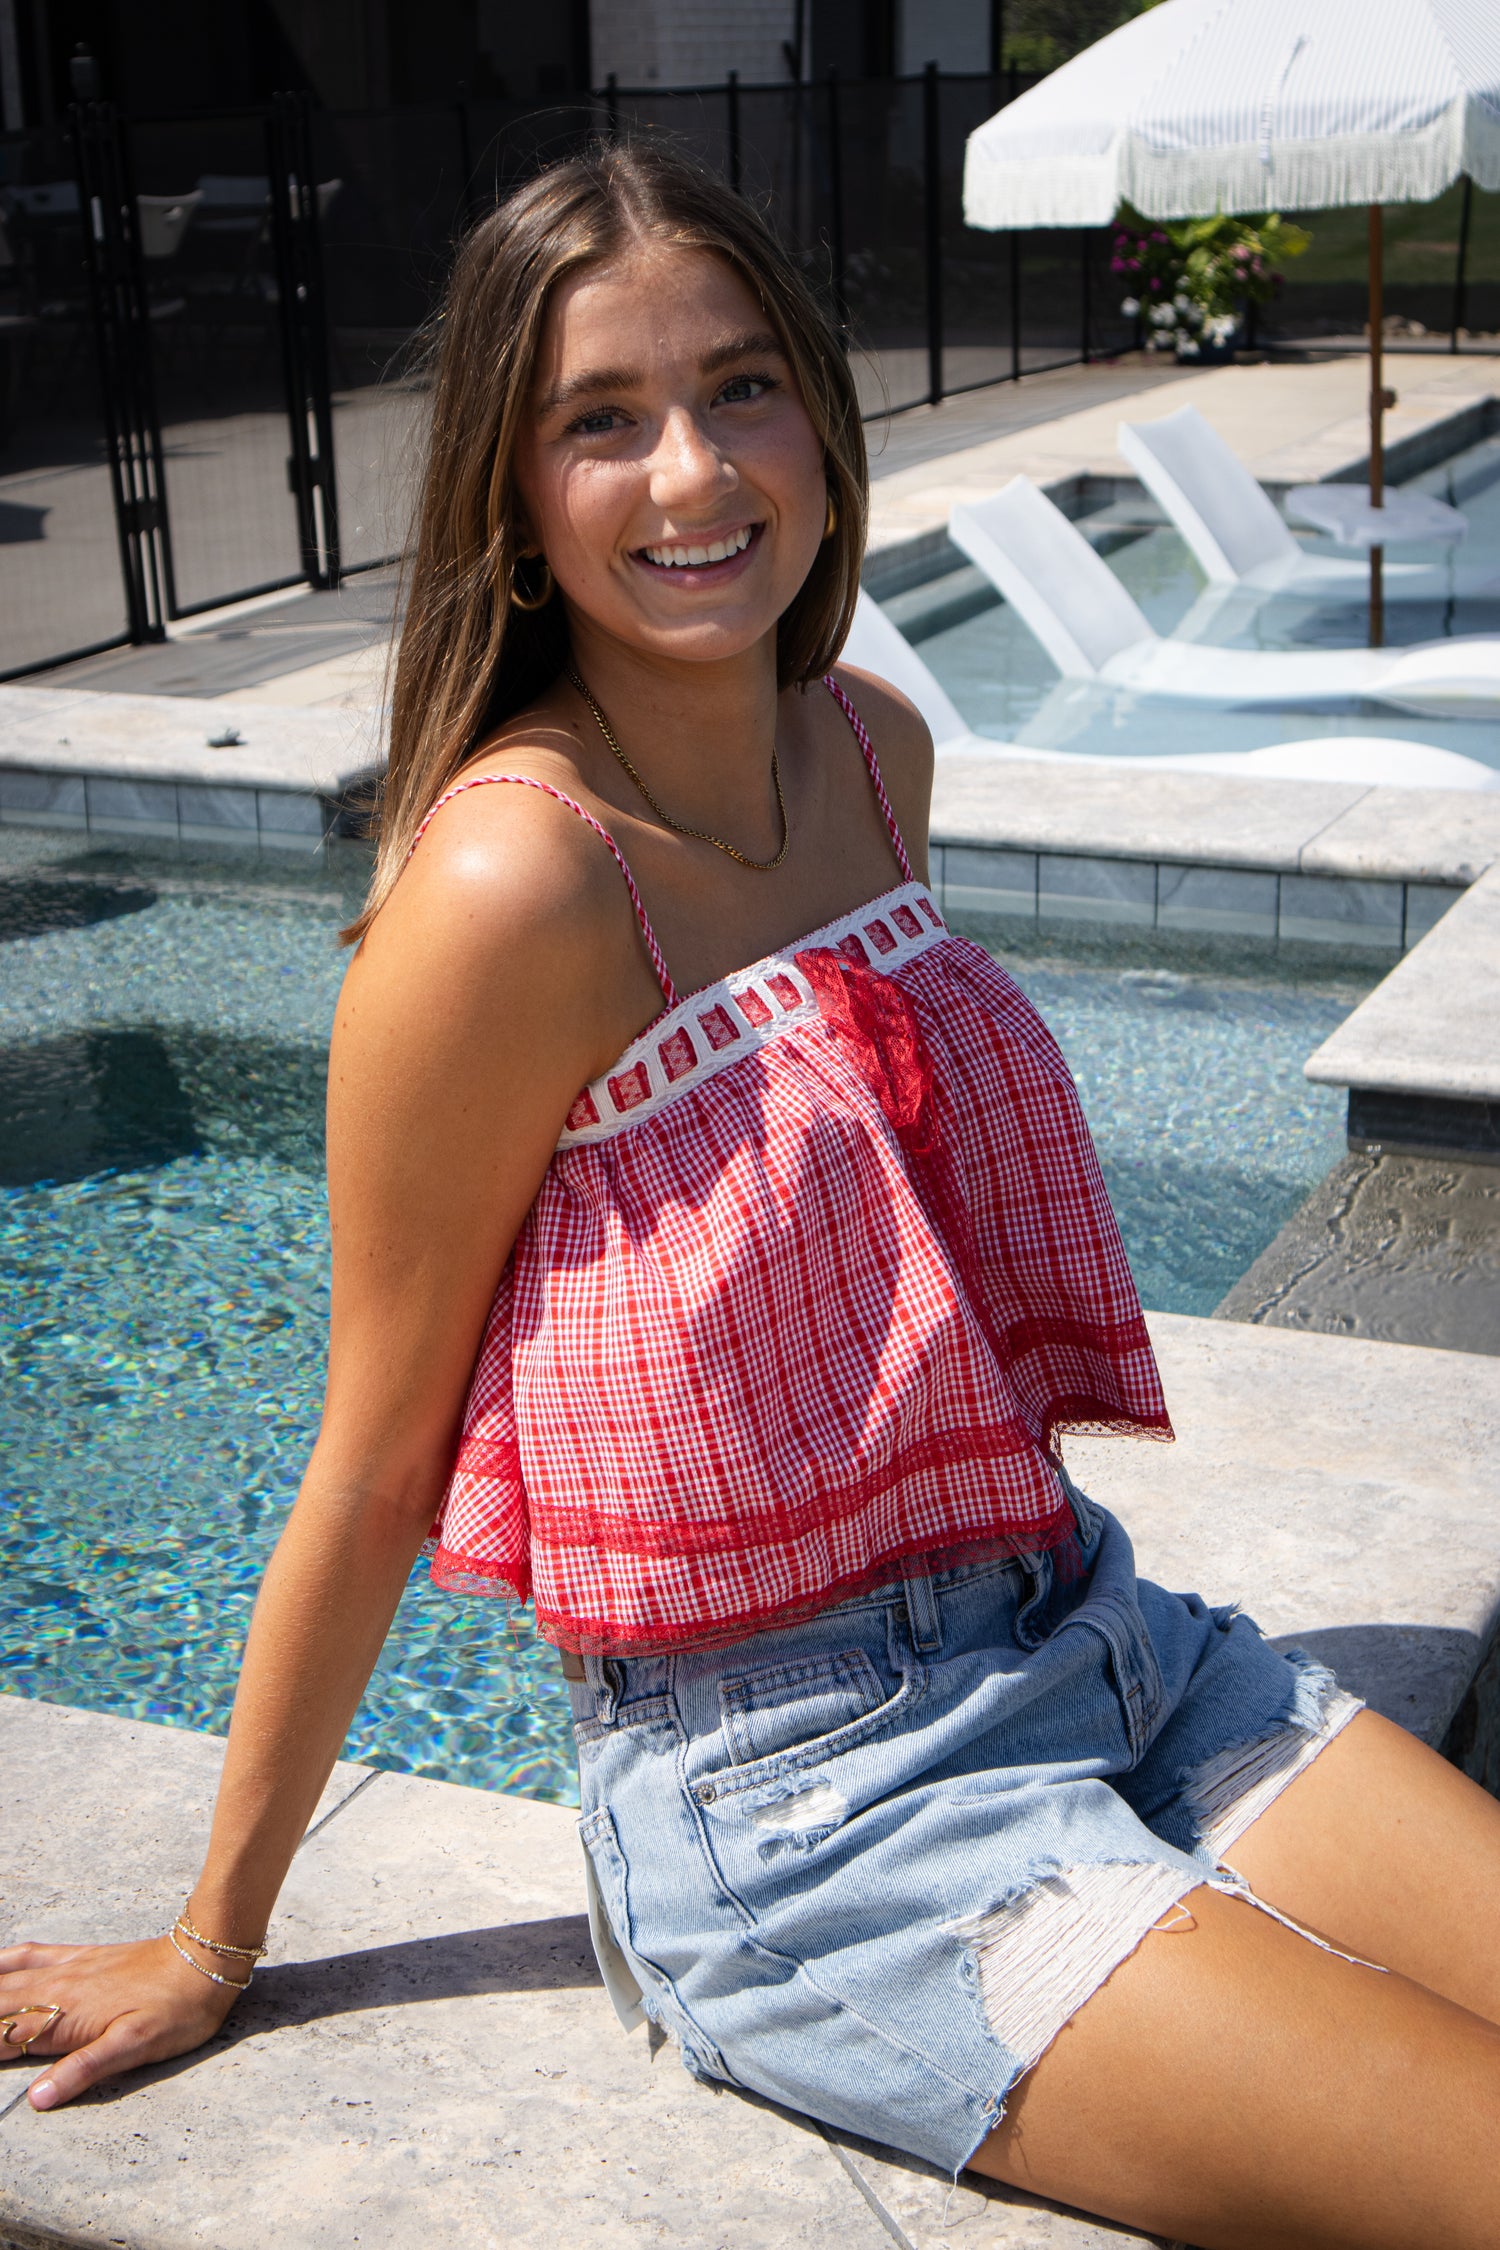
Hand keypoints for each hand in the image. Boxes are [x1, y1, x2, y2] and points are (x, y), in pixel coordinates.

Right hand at [0, 1936, 243, 2108]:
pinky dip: (1, 1962)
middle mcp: (57, 1989)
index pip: (1, 2037)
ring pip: (4, 1983)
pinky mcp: (79, 1957)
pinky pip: (28, 1955)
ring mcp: (66, 1969)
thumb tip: (37, 2098)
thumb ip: (84, 2069)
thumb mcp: (136, 2047)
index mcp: (64, 2017)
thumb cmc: (176, 2009)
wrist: (203, 1958)